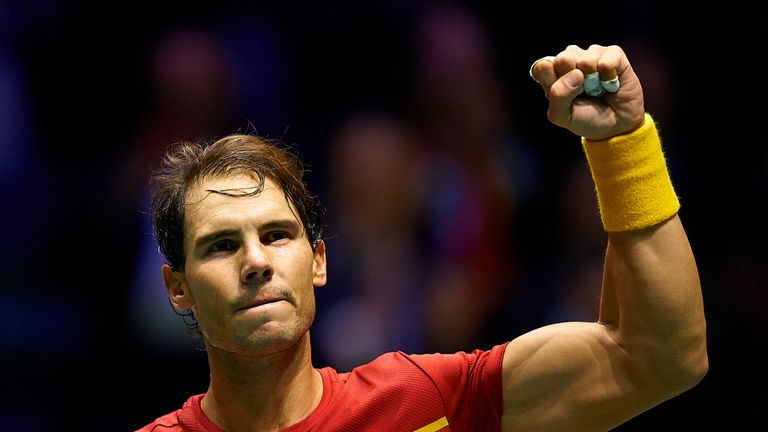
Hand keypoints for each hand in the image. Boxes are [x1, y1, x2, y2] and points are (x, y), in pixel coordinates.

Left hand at [530, 44, 644, 139]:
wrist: (617, 125)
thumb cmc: (587, 118)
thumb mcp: (564, 116)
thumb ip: (558, 97)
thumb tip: (575, 73)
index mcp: (552, 73)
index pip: (542, 67)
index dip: (552, 82)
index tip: (564, 97)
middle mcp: (570, 59)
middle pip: (562, 59)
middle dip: (573, 81)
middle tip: (583, 92)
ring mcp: (591, 54)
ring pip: (586, 60)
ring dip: (594, 81)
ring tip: (598, 88)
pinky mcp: (613, 54)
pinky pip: (607, 61)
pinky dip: (609, 78)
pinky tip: (611, 84)